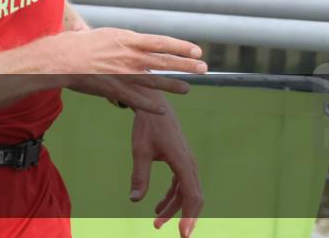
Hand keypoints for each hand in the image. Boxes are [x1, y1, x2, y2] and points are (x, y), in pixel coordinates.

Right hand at [44, 28, 206, 113]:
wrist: (61, 59)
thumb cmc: (73, 44)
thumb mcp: (91, 34)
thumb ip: (101, 35)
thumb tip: (91, 30)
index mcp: (127, 39)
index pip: (161, 42)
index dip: (181, 46)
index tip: (196, 49)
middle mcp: (130, 56)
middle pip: (165, 61)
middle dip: (186, 65)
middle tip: (204, 68)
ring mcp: (125, 74)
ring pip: (156, 82)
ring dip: (173, 86)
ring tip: (188, 89)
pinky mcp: (116, 90)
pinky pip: (138, 101)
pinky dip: (151, 106)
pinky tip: (162, 110)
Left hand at [129, 99, 203, 237]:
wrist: (155, 103)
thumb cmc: (148, 125)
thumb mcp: (140, 150)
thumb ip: (139, 175)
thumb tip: (134, 200)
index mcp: (183, 163)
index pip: (192, 196)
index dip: (189, 217)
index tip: (183, 233)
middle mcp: (190, 164)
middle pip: (193, 198)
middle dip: (184, 218)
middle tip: (176, 235)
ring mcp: (187, 163)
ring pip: (186, 193)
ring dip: (174, 208)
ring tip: (156, 222)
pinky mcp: (181, 161)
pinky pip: (181, 185)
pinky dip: (172, 197)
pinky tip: (158, 206)